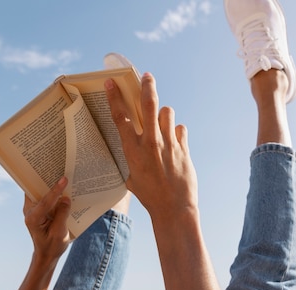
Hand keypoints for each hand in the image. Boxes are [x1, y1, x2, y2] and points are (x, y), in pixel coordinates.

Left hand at [23, 177, 71, 261]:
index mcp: (33, 219)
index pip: (45, 201)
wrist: (46, 254)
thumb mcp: (59, 233)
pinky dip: (52, 190)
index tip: (64, 180)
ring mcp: (33, 209)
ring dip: (49, 183)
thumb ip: (62, 215)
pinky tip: (62, 185)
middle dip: (46, 180)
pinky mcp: (39, 209)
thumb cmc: (52, 246)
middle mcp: (30, 211)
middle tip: (57, 167)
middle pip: (37, 191)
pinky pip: (44, 196)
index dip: (55, 190)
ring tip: (60, 172)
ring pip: (40, 191)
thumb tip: (66, 198)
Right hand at [105, 73, 197, 219]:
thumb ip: (132, 159)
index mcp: (132, 150)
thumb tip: (132, 148)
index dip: (115, 97)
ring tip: (162, 124)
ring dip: (164, 114)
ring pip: (167, 112)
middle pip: (148, 104)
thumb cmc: (149, 196)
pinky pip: (180, 128)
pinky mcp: (184, 148)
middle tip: (147, 76)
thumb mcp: (132, 178)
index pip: (121, 117)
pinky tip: (174, 142)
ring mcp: (169, 144)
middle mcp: (150, 143)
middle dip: (147, 86)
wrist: (174, 208)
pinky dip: (176, 132)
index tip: (111, 82)